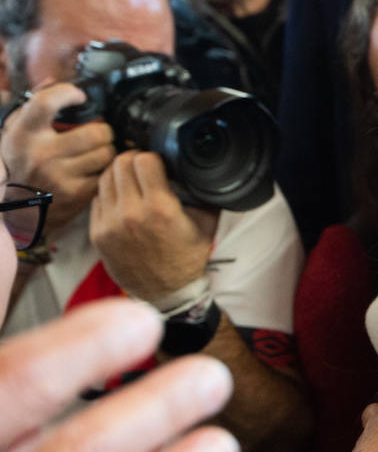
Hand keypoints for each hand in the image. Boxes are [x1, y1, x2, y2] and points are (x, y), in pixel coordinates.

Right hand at [0, 84, 115, 237]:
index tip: (79, 96)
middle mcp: (41, 154)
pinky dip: (107, 170)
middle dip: (104, 131)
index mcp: (24, 133)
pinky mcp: (77, 194)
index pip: (45, 103)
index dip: (68, 93)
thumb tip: (56, 81)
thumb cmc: (20, 161)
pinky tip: (97, 169)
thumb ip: (35, 104)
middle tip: (99, 133)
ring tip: (97, 152)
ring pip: (106, 154)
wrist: (17, 206)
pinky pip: (107, 174)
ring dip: (108, 151)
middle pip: (95, 133)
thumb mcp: (17, 130)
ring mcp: (60, 176)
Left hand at [89, 151, 216, 301]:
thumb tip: (199, 169)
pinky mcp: (98, 234)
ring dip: (118, 175)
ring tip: (130, 182)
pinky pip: (97, 199)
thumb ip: (202, 193)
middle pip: (120, 164)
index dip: (153, 157)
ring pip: (104, 178)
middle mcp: (132, 214)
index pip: (144, 160)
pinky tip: (122, 201)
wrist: (167, 293)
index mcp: (161, 209)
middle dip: (133, 161)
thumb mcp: (206, 223)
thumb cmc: (188, 258)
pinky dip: (109, 195)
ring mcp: (110, 225)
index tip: (158, 164)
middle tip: (142, 168)